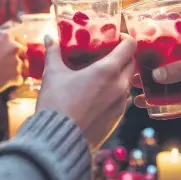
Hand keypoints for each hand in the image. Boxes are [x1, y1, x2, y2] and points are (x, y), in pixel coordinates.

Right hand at [0, 28, 24, 92]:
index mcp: (5, 36)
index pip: (19, 32)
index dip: (17, 38)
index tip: (16, 42)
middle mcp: (14, 47)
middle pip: (23, 49)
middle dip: (18, 54)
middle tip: (8, 61)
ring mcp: (17, 62)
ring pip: (23, 64)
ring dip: (16, 68)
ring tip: (4, 73)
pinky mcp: (16, 76)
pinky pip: (20, 78)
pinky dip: (14, 80)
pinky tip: (5, 81)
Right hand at [37, 34, 136, 151]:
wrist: (59, 142)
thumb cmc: (56, 104)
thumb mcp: (53, 75)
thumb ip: (53, 53)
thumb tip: (48, 38)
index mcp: (107, 71)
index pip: (130, 46)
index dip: (125, 38)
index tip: (115, 37)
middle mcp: (119, 86)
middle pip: (131, 64)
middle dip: (122, 56)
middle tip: (106, 53)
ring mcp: (120, 105)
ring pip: (127, 83)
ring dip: (119, 75)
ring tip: (100, 74)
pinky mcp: (117, 120)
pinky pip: (121, 99)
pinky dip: (114, 92)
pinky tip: (97, 94)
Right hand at [132, 32, 180, 128]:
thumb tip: (156, 76)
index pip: (167, 39)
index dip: (149, 44)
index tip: (130, 51)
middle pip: (163, 61)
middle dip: (146, 68)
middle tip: (127, 75)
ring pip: (167, 81)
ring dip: (151, 86)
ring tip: (133, 92)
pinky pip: (177, 97)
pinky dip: (163, 101)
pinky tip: (149, 106)